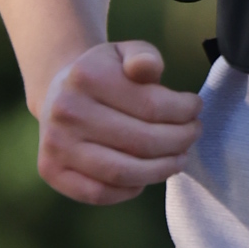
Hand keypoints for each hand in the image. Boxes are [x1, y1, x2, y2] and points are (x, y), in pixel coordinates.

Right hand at [36, 39, 201, 206]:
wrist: (58, 93)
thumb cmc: (104, 75)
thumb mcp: (124, 54)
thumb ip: (144, 56)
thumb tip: (146, 68)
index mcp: (86, 77)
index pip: (152, 105)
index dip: (184, 111)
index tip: (196, 109)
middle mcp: (66, 111)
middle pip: (142, 141)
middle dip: (179, 141)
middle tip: (192, 135)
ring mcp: (56, 144)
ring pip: (124, 172)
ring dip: (161, 170)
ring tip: (178, 159)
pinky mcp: (51, 171)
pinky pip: (100, 193)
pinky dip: (130, 190)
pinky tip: (145, 176)